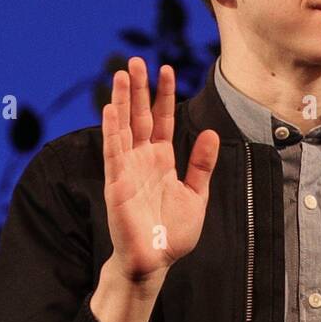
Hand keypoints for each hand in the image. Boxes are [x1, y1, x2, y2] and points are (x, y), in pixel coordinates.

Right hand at [101, 57, 219, 282]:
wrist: (154, 261)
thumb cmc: (172, 233)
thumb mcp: (196, 195)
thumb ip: (202, 165)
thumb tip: (211, 133)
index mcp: (162, 160)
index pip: (162, 120)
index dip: (163, 95)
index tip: (166, 68)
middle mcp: (142, 160)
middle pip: (139, 116)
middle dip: (138, 89)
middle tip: (135, 60)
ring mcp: (127, 170)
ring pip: (123, 128)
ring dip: (121, 101)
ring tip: (120, 74)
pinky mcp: (116, 184)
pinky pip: (113, 153)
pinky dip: (112, 131)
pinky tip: (110, 110)